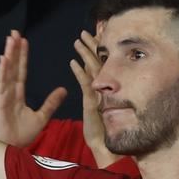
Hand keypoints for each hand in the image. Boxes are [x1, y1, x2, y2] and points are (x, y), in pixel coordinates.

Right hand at [0, 31, 65, 147]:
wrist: (12, 149)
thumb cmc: (22, 135)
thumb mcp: (41, 117)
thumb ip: (51, 103)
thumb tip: (63, 90)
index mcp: (17, 93)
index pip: (21, 70)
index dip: (22, 55)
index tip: (25, 40)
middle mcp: (8, 91)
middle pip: (12, 66)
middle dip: (14, 49)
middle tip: (15, 32)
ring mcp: (1, 96)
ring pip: (6, 71)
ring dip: (8, 55)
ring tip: (10, 39)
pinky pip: (0, 84)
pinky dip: (2, 71)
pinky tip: (3, 59)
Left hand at [69, 29, 116, 166]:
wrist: (105, 147)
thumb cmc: (103, 130)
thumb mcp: (101, 108)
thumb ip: (101, 94)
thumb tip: (100, 86)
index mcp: (104, 88)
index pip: (100, 64)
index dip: (97, 49)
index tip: (93, 36)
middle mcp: (104, 89)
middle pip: (98, 61)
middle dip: (92, 45)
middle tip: (85, 32)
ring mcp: (99, 95)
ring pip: (93, 69)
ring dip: (85, 53)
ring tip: (77, 40)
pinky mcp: (93, 103)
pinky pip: (86, 84)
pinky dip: (79, 72)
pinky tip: (72, 62)